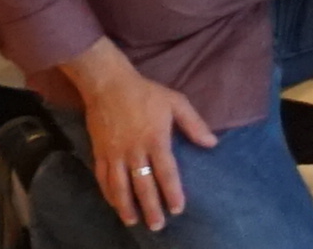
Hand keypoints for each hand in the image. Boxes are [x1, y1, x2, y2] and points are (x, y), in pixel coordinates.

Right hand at [61, 51, 218, 230]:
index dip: (172, 192)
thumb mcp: (176, 102)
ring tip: (134, 221)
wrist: (108, 85)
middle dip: (151, 207)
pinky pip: (103, 178)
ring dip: (126, 205)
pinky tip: (114, 204)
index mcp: (155, 139)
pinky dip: (108, 193)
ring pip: (120, 186)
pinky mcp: (100, 152)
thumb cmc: (146, 93)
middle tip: (157, 225)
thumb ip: (194, 124)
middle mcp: (134, 150)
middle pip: (143, 184)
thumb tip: (212, 144)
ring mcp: (115, 153)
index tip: (178, 209)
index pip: (166, 172)